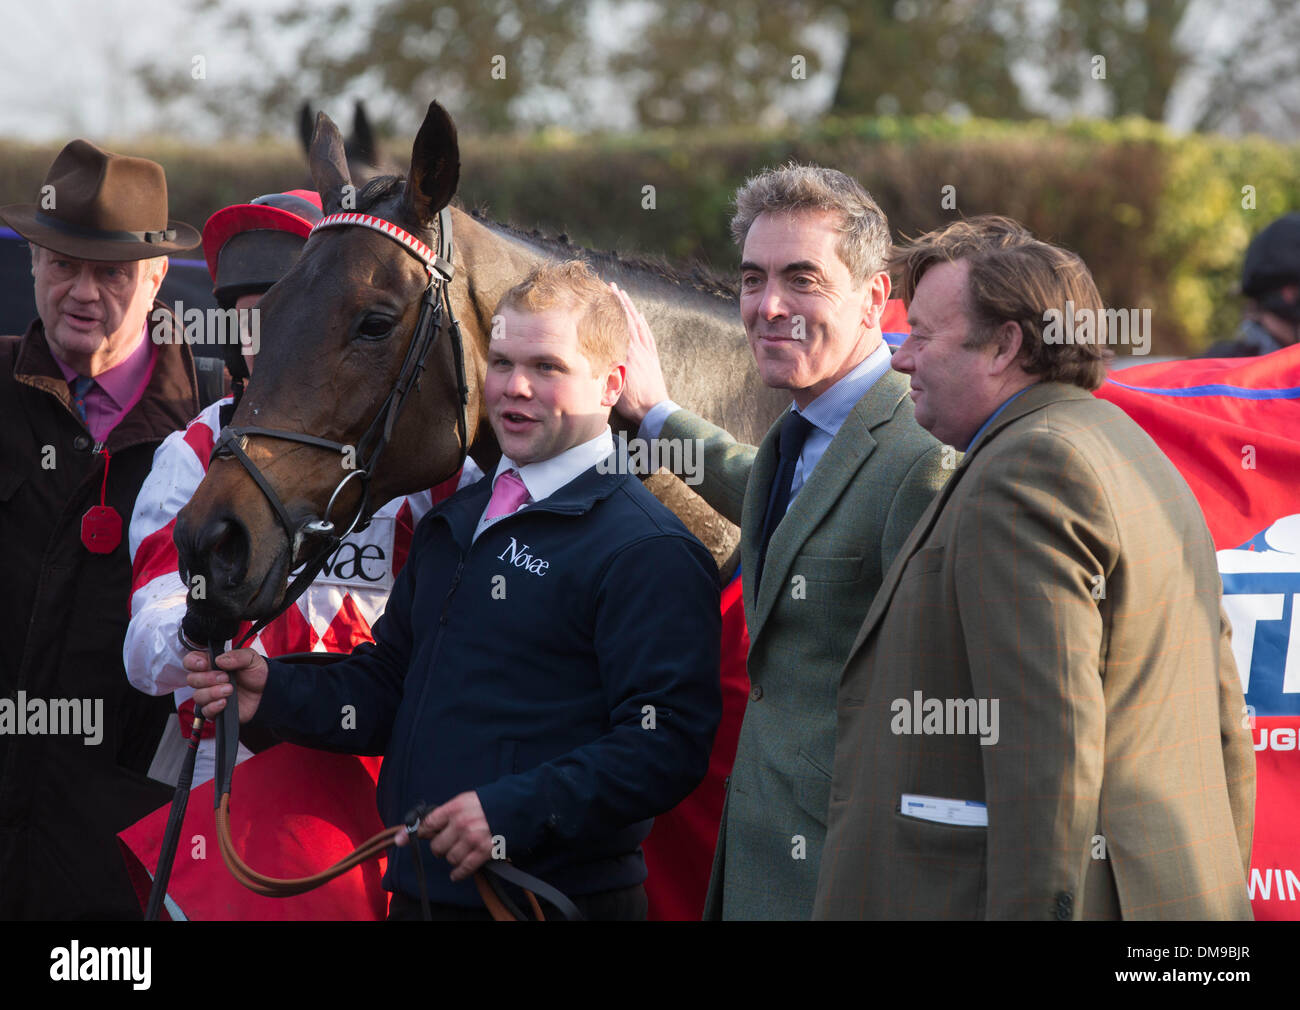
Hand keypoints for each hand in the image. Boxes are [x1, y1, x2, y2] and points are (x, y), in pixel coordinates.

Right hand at [185, 648, 267, 723]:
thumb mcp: (251, 659)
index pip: (191, 661)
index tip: (205, 664)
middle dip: (207, 678)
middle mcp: (207, 680)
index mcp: (212, 664)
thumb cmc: (256, 674)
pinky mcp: (215, 710)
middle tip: (225, 677)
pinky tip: (225, 702)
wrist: (267, 692)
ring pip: (197, 696)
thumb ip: (237, 656)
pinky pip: (205, 711)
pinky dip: (214, 706)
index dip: (193, 662)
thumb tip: (220, 660)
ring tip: (230, 689)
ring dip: (212, 692)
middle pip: (192, 679)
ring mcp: (210, 696)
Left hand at [394, 791, 492, 881]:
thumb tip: (421, 827)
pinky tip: (457, 873)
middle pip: (436, 846)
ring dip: (453, 858)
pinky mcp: (484, 851)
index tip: (400, 840)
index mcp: (455, 808)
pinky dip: (459, 873)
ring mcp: (473, 838)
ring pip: (450, 858)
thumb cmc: (491, 802)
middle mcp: (461, 823)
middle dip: (440, 847)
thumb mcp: (466, 800)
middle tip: (448, 843)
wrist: (520, 805)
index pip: (426, 824)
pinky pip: (464, 868)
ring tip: (460, 853)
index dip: (414, 833)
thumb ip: (445, 814)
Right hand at [610, 282, 669, 424]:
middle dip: (617, 302)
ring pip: (637, 324)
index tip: (600, 295)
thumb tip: (591, 355)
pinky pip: (647, 335)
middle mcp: (636, 349)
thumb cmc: (632, 402)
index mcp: (625, 354)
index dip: (608, 310)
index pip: (615, 326)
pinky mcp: (653, 357)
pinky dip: (643, 323)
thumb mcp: (611, 386)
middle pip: (626, 319)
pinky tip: (639, 315)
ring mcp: (646, 352)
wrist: (654, 410)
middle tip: (610, 286)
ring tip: (622, 293)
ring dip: (630, 308)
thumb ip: (604, 368)